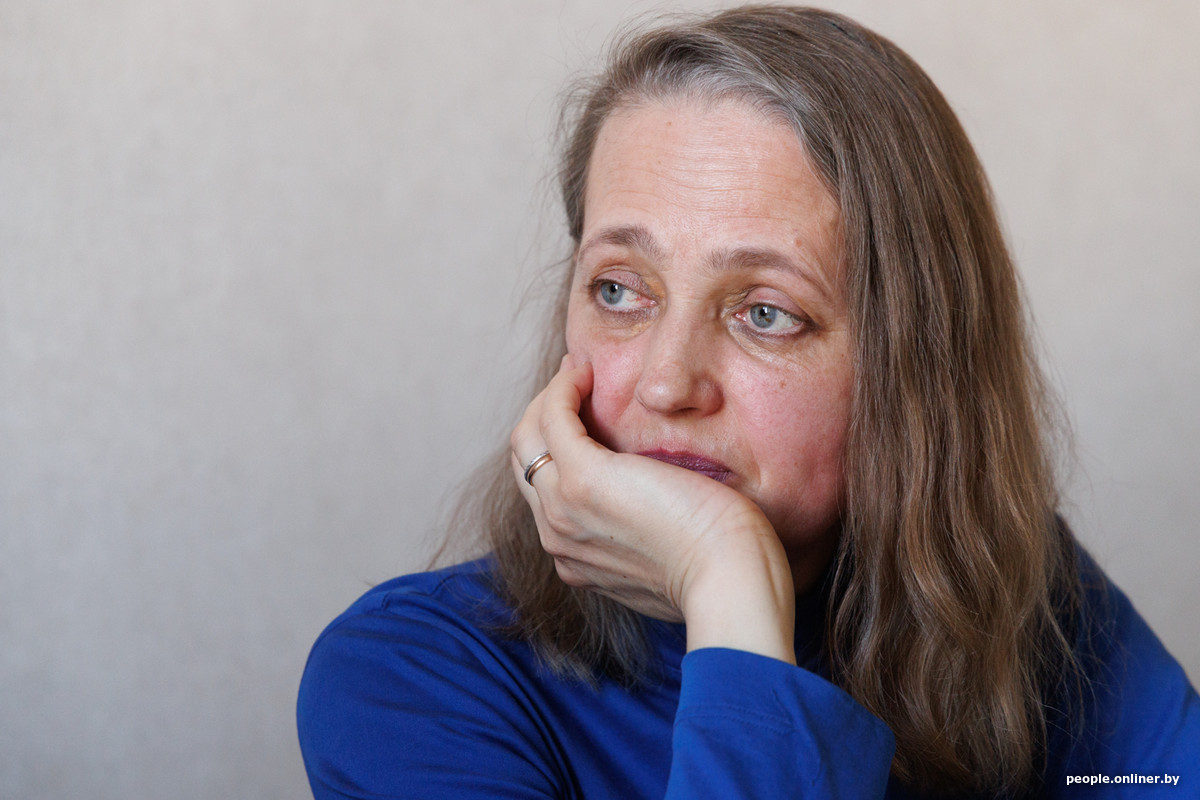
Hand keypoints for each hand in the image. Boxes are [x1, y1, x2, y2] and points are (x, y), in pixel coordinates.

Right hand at [511, 356, 797, 661]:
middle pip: (526, 462)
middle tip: (575, 383)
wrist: (730, 581)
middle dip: (543, 417)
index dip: (558, 447)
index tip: (585, 412)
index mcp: (575, 558)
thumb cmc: (721, 567)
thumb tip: (666, 507)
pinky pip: (553, 418)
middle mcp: (557, 536)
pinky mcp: (584, 479)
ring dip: (549, 397)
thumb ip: (650, 536)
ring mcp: (564, 508)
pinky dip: (562, 388)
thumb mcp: (672, 555)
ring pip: (528, 438)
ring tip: (579, 372)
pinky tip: (585, 372)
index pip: (546, 490)